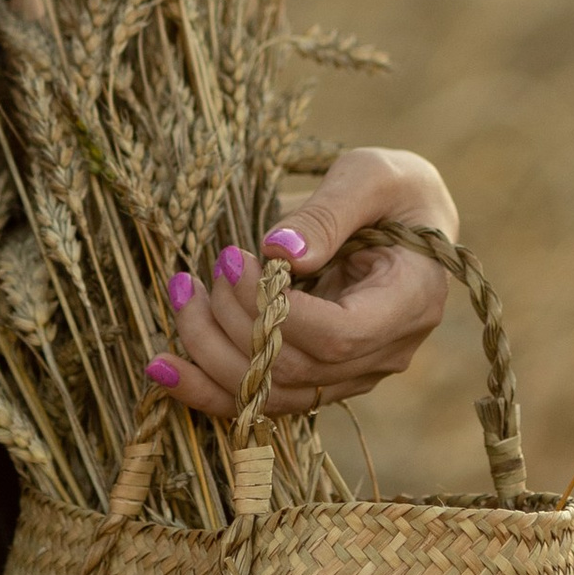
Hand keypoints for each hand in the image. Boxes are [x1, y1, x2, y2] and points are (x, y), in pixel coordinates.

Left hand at [158, 145, 453, 419]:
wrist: (411, 218)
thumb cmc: (396, 189)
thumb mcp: (371, 177)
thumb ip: (330, 212)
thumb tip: (279, 253)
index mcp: (410, 303)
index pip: (337, 337)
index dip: (275, 310)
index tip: (233, 260)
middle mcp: (385, 353)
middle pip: (297, 371)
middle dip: (234, 322)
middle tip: (208, 267)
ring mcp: (353, 374)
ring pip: (272, 394)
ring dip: (211, 352)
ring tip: (181, 294)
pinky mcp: (321, 377)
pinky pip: (262, 397)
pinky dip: (208, 385)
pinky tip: (162, 366)